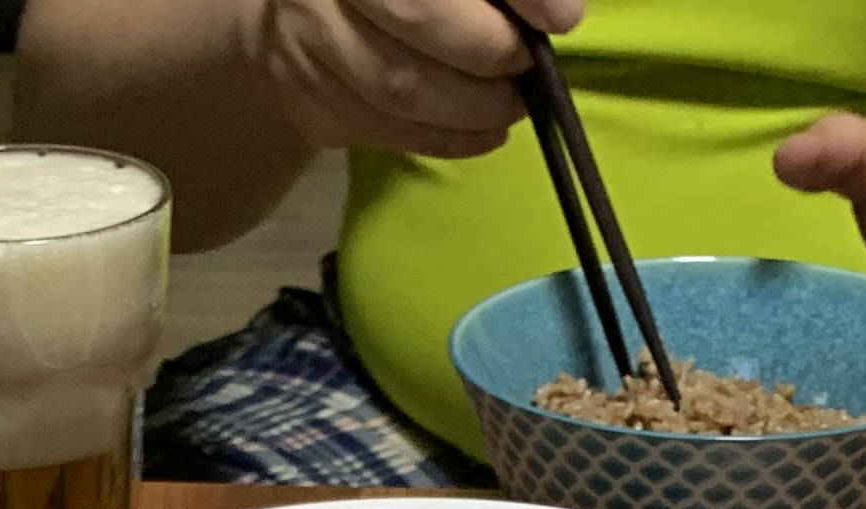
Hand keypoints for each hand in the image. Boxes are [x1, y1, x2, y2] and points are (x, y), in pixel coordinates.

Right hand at [250, 0, 579, 160]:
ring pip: (395, 93)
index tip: (561, 20)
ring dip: (471, 111)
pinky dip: (441, 138)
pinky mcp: (305, 97)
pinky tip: (480, 131)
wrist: (315, 1)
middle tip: (530, 71)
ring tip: (511, 106)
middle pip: (413, 27)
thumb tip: (560, 13)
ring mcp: (304, 45)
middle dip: (490, 59)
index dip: (501, 10)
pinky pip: (378, 131)